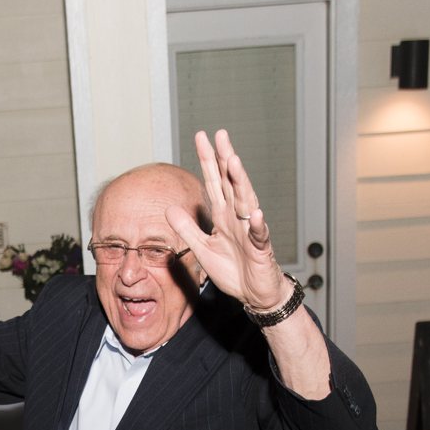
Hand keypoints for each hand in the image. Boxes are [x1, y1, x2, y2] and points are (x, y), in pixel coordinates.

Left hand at [165, 129, 290, 314]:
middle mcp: (237, 218)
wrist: (254, 294)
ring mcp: (250, 231)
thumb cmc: (233, 270)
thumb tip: (169, 208)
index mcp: (223, 215)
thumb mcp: (202, 248)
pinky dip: (257, 226)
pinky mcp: (261, 250)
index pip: (214, 182)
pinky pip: (259, 236)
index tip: (201, 137)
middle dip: (226, 159)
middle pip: (231, 183)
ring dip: (240, 183)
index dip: (208, 160)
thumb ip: (187, 228)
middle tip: (220, 136)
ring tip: (234, 162)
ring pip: (246, 202)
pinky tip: (254, 214)